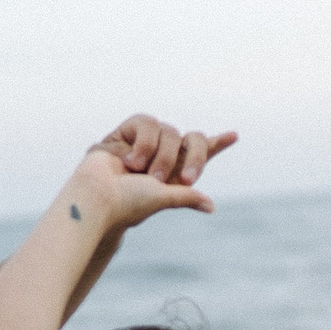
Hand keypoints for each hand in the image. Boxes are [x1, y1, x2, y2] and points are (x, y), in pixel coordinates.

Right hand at [67, 114, 237, 230]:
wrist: (96, 196)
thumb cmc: (127, 203)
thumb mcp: (162, 199)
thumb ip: (187, 196)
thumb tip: (211, 206)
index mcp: (173, 173)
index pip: (198, 153)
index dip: (216, 144)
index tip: (234, 135)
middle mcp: (161, 156)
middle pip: (190, 139)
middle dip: (194, 157)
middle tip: (186, 179)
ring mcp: (145, 143)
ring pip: (170, 132)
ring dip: (160, 155)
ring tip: (140, 172)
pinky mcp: (128, 131)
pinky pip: (148, 123)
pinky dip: (143, 143)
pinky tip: (129, 160)